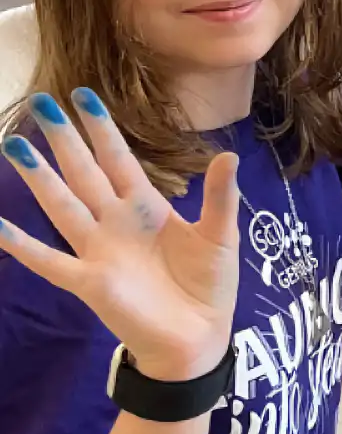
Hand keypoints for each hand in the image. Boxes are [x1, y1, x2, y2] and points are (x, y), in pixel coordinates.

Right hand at [0, 91, 240, 382]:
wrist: (200, 337)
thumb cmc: (208, 284)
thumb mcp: (220, 235)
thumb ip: (220, 197)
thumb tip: (228, 154)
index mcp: (147, 207)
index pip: (118, 160)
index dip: (101, 130)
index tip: (83, 97)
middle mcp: (116, 222)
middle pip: (85, 173)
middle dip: (64, 140)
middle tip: (41, 103)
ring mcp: (99, 250)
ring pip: (63, 206)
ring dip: (41, 178)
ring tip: (15, 146)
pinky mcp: (91, 283)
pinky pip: (50, 262)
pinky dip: (24, 246)